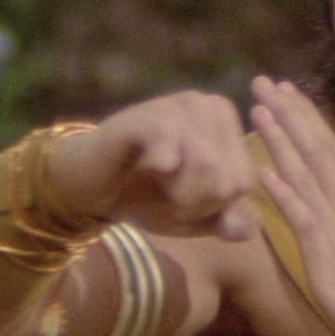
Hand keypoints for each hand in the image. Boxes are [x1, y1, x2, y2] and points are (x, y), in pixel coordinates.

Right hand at [47, 91, 258, 241]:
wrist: (86, 185)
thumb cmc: (143, 195)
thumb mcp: (192, 216)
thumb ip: (226, 221)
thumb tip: (248, 230)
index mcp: (226, 124)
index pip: (244, 182)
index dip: (214, 208)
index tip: (182, 199)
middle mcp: (208, 105)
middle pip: (229, 180)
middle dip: (196, 204)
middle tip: (166, 194)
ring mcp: (179, 105)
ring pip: (207, 168)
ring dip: (179, 194)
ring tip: (157, 182)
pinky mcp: (149, 115)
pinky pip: (173, 153)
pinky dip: (160, 173)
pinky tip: (144, 165)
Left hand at [251, 76, 334, 335]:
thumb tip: (327, 215)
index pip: (330, 156)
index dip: (307, 122)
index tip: (285, 92)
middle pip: (319, 155)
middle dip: (291, 117)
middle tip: (265, 80)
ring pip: (310, 180)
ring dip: (283, 143)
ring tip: (260, 110)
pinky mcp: (332, 268)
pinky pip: (307, 226)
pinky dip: (287, 197)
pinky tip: (266, 174)